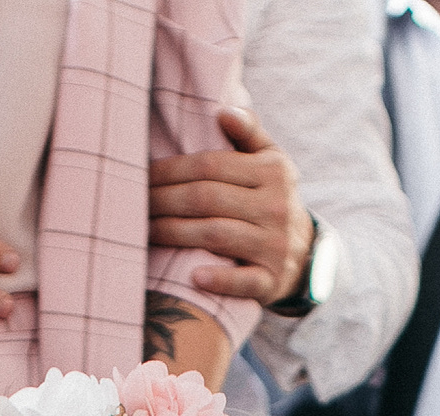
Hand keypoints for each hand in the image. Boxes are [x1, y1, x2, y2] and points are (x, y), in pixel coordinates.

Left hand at [149, 109, 311, 303]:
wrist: (306, 254)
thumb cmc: (270, 200)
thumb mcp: (270, 163)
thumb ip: (249, 133)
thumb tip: (223, 110)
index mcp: (273, 172)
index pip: (211, 166)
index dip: (171, 170)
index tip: (141, 175)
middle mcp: (277, 207)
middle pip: (207, 199)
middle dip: (164, 201)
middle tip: (134, 204)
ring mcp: (276, 246)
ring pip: (216, 234)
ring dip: (174, 233)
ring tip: (144, 231)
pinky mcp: (272, 281)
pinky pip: (244, 281)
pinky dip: (220, 280)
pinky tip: (194, 277)